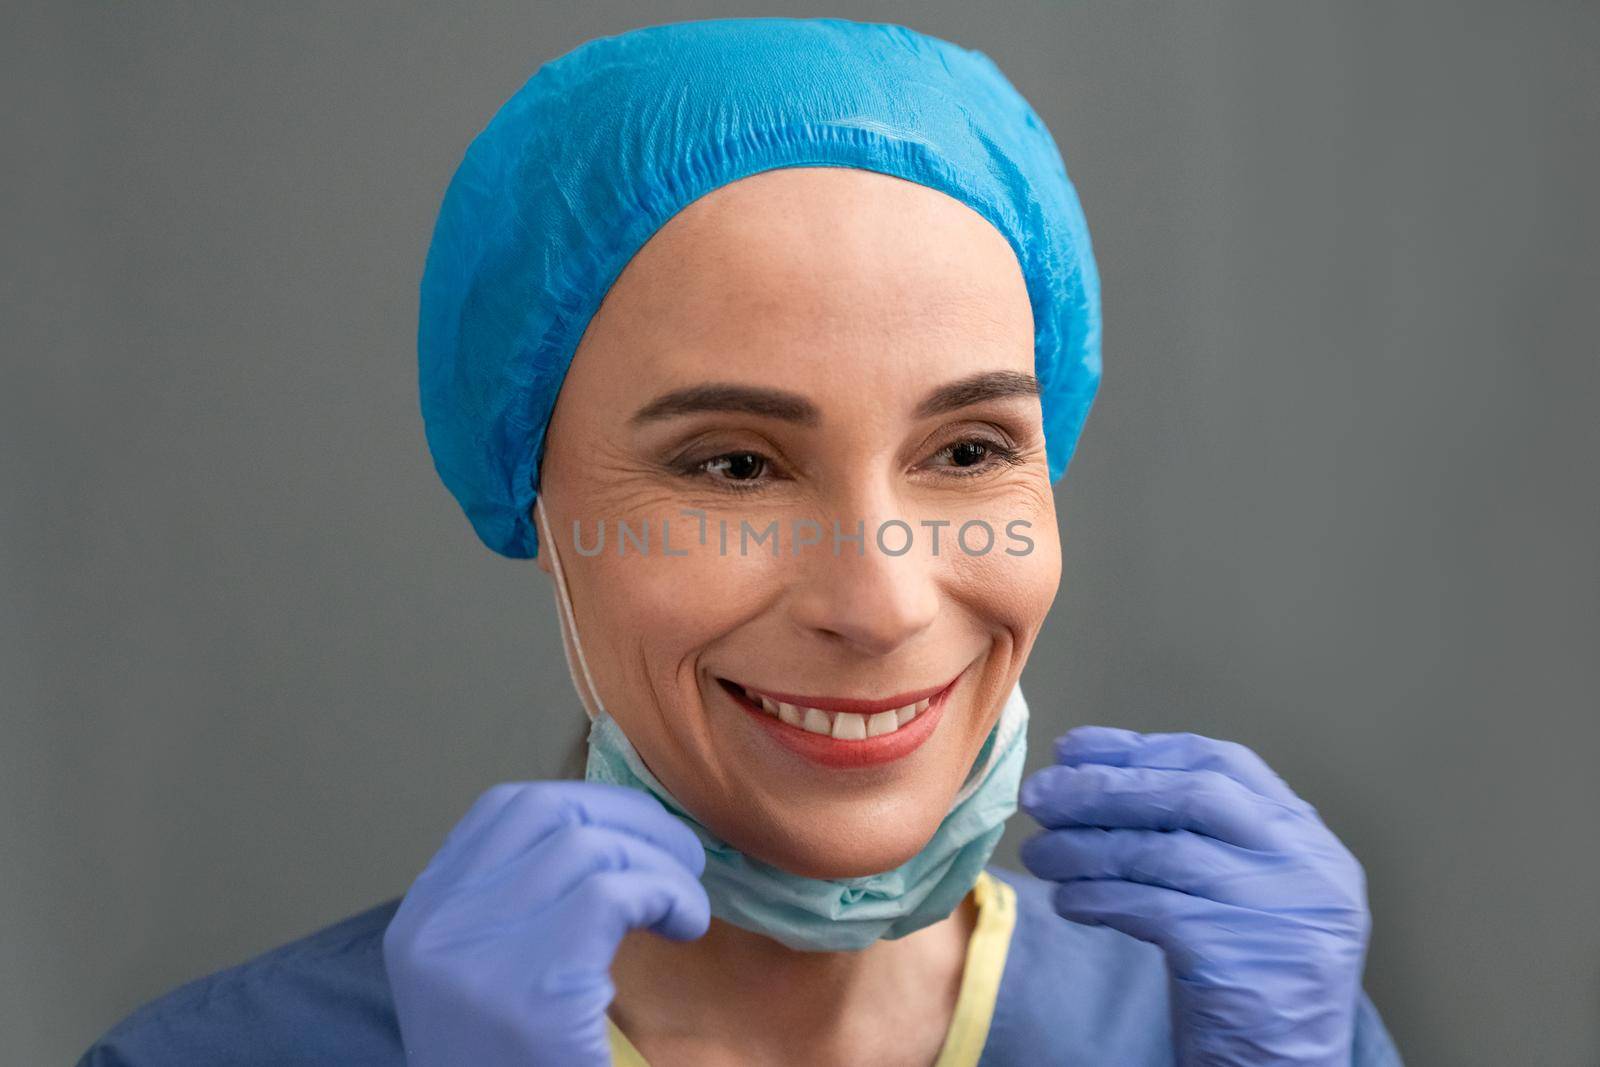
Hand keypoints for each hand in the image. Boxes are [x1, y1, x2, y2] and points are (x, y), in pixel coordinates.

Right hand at [382, 780, 710, 1065]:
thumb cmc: (519, 1063)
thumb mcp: (489, 974)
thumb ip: (518, 902)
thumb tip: (606, 825)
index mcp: (420, 921)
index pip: (501, 811)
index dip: (584, 802)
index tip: (633, 828)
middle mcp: (434, 933)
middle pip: (550, 816)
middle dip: (633, 821)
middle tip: (682, 858)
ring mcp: (475, 962)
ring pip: (590, 849)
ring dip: (662, 865)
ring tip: (686, 908)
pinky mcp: (531, 995)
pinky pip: (615, 896)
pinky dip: (668, 895)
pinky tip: (686, 924)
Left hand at [1018, 727, 1370, 1065]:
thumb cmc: (1245, 974)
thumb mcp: (1243, 890)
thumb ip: (1195, 833)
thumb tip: (1088, 773)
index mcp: (1306, 839)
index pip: (1222, 763)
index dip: (1140, 749)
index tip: (1074, 750)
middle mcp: (1305, 868)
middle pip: (1192, 795)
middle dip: (1105, 788)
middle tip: (1040, 794)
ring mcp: (1279, 913)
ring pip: (1162, 854)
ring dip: (1085, 848)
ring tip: (1039, 854)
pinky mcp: (1239, 960)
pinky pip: (1150, 911)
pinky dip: (1099, 899)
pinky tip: (1068, 901)